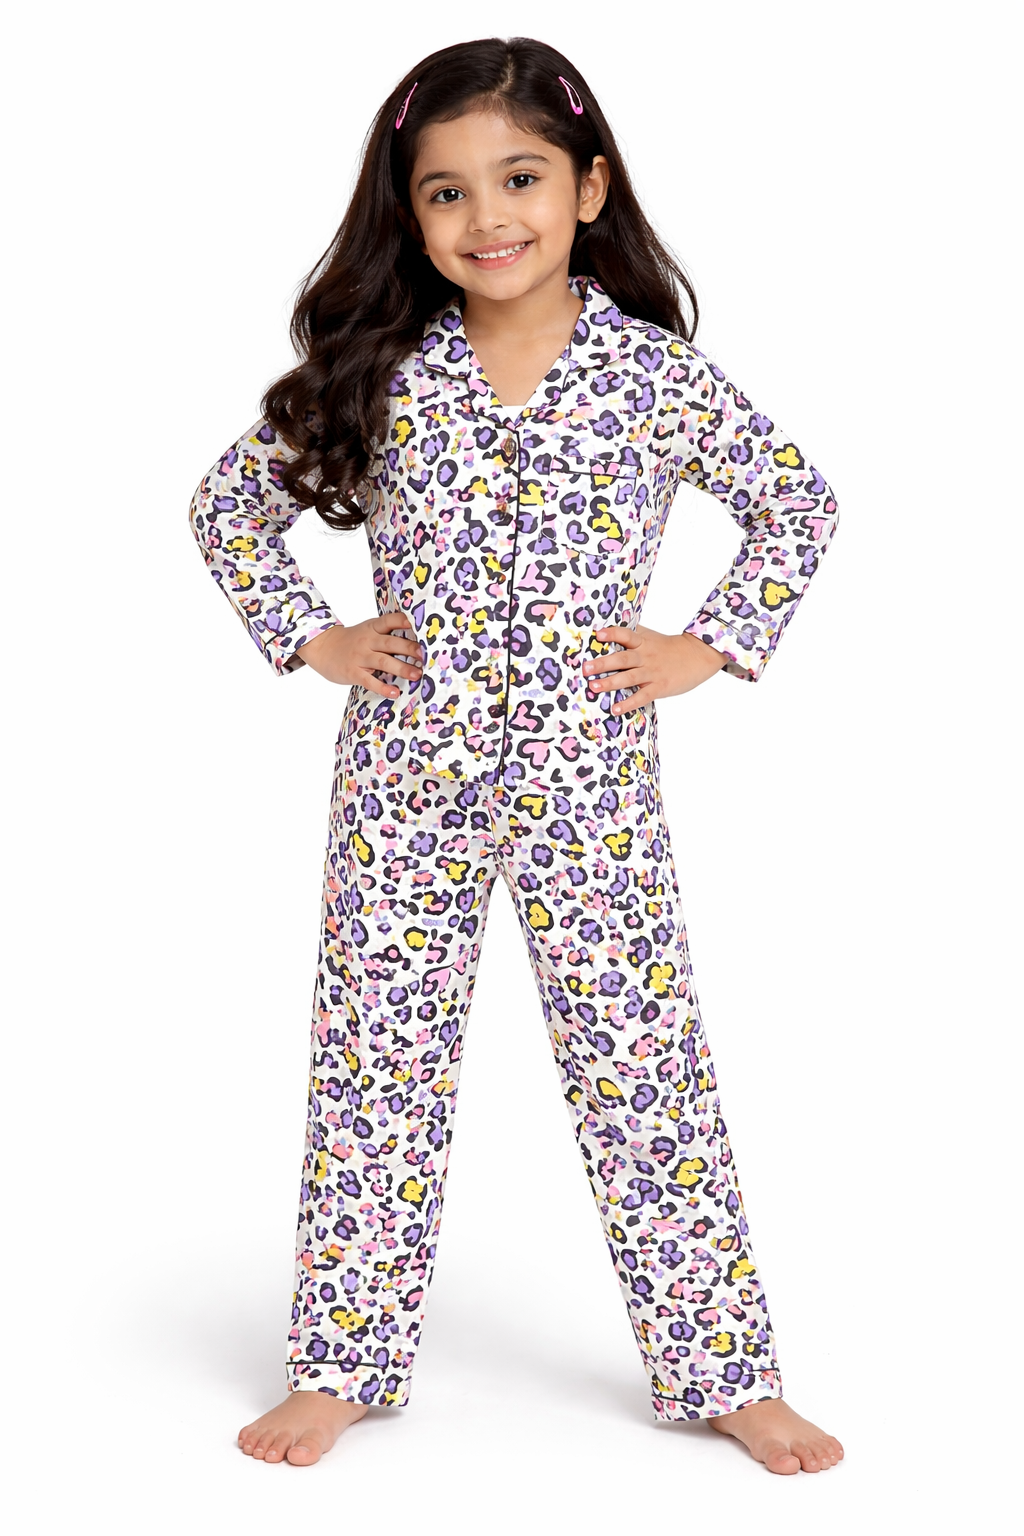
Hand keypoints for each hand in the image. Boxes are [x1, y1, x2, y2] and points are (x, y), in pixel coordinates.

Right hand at [295, 613, 423, 697]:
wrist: (322, 647)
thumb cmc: (352, 641)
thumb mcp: (367, 631)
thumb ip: (386, 634)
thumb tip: (417, 642)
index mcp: (373, 628)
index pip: (389, 621)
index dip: (403, 621)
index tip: (418, 625)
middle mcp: (368, 640)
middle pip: (391, 643)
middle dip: (409, 648)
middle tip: (424, 656)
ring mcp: (360, 657)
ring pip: (383, 661)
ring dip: (401, 668)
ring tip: (417, 675)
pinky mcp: (353, 672)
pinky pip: (370, 680)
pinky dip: (382, 687)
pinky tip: (394, 692)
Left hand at [582, 626, 725, 712]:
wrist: (697, 655)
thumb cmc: (668, 648)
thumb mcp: (650, 637)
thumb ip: (632, 635)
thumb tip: (606, 631)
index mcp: (642, 642)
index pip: (626, 635)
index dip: (612, 634)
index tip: (598, 635)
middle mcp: (645, 657)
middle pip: (622, 659)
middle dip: (603, 663)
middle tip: (586, 668)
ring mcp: (652, 673)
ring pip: (629, 678)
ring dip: (610, 683)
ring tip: (594, 687)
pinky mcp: (659, 687)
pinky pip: (642, 696)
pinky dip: (629, 703)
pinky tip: (616, 708)